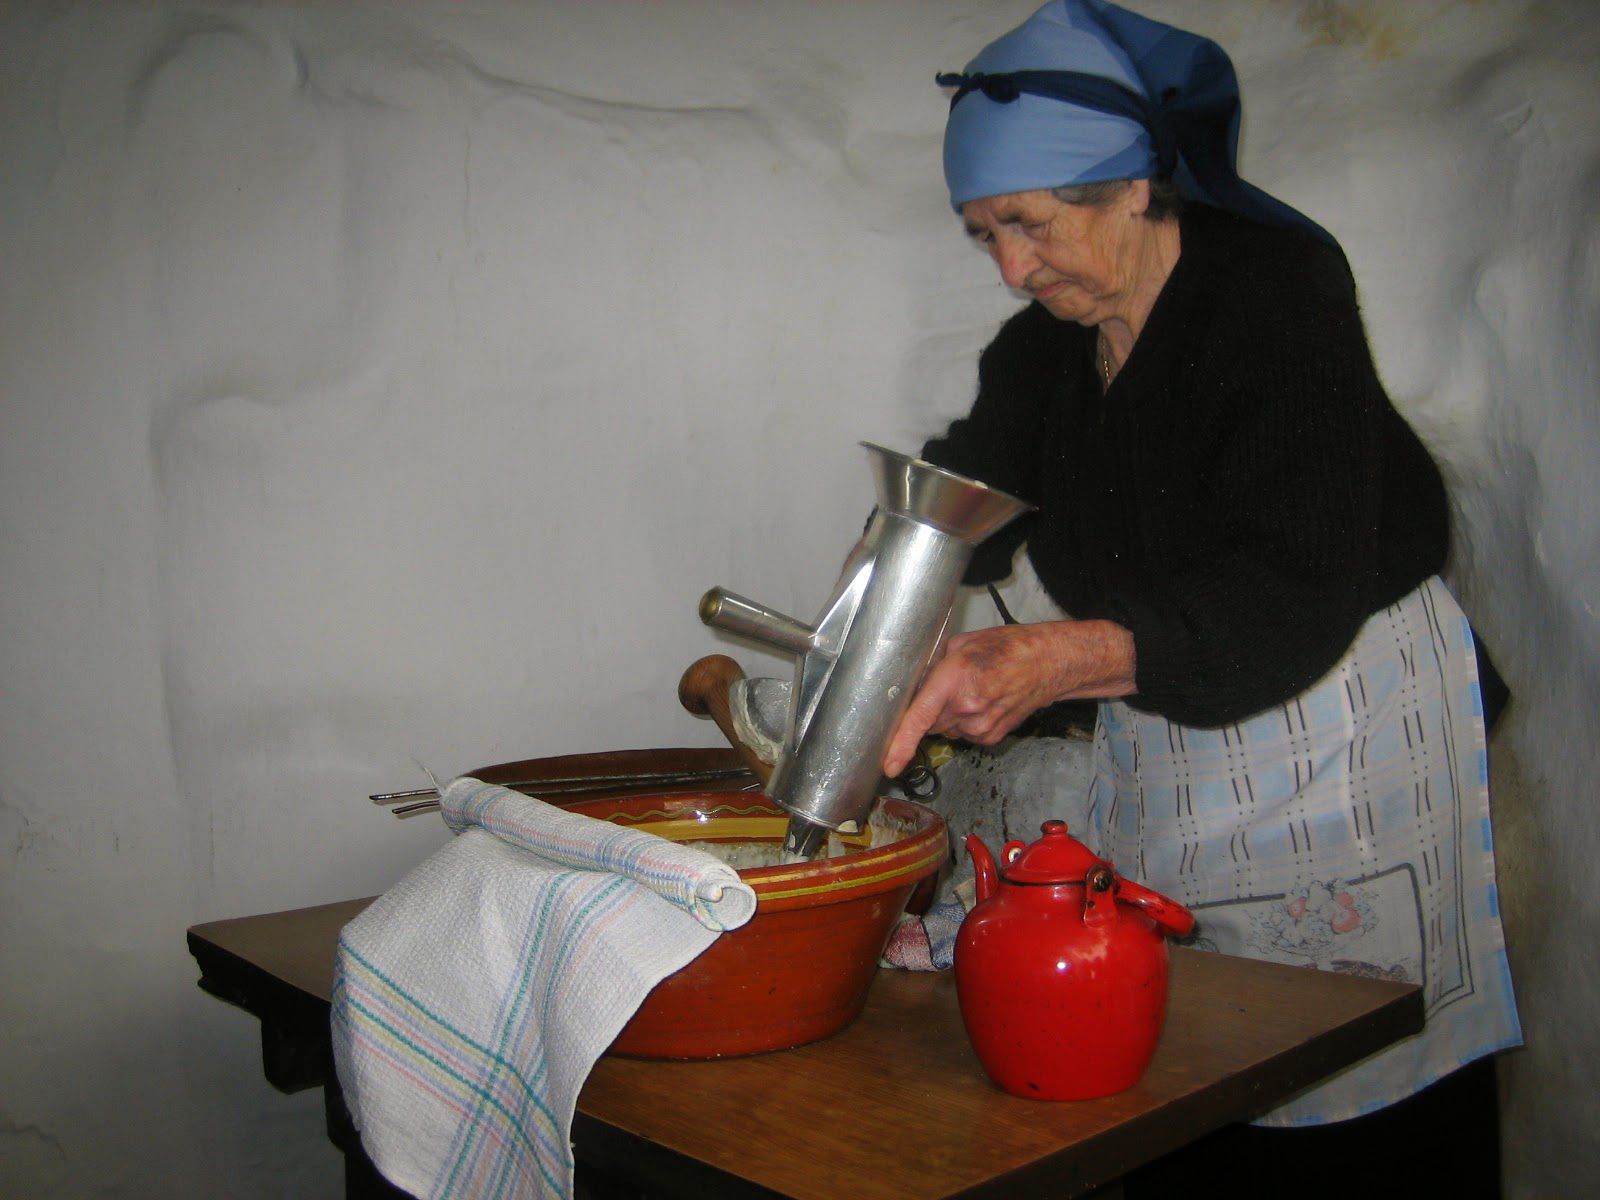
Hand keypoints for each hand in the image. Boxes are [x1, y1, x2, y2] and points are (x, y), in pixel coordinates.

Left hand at [882, 620, 1135, 776]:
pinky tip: (983, 701)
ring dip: (949, 714)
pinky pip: (963, 733)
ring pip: (945, 729)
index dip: (901, 744)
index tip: (889, 764)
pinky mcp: (990, 738)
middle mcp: (966, 709)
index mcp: (955, 680)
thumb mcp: (961, 644)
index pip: (920, 718)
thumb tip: (914, 683)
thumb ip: (933, 666)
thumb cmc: (1008, 648)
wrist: (1048, 664)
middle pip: (928, 722)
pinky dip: (965, 721)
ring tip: (973, 690)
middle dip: (929, 709)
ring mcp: (979, 728)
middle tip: (946, 688)